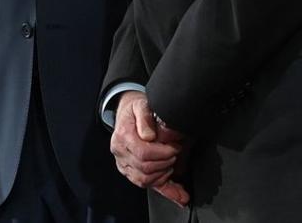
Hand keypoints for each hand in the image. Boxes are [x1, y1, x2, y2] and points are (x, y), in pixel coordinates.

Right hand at [109, 91, 188, 205]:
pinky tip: (180, 196)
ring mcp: (124, 165)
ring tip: (171, 162)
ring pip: (145, 180)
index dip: (162, 152)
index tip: (174, 147)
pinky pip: (148, 186)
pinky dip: (166, 192)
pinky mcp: (131, 172)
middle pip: (145, 168)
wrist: (126, 114)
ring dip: (163, 174)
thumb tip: (149, 136)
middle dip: (165, 162)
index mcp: (122, 137)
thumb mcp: (141, 105)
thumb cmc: (135, 110)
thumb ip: (145, 118)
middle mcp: (121, 153)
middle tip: (175, 152)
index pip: (143, 153)